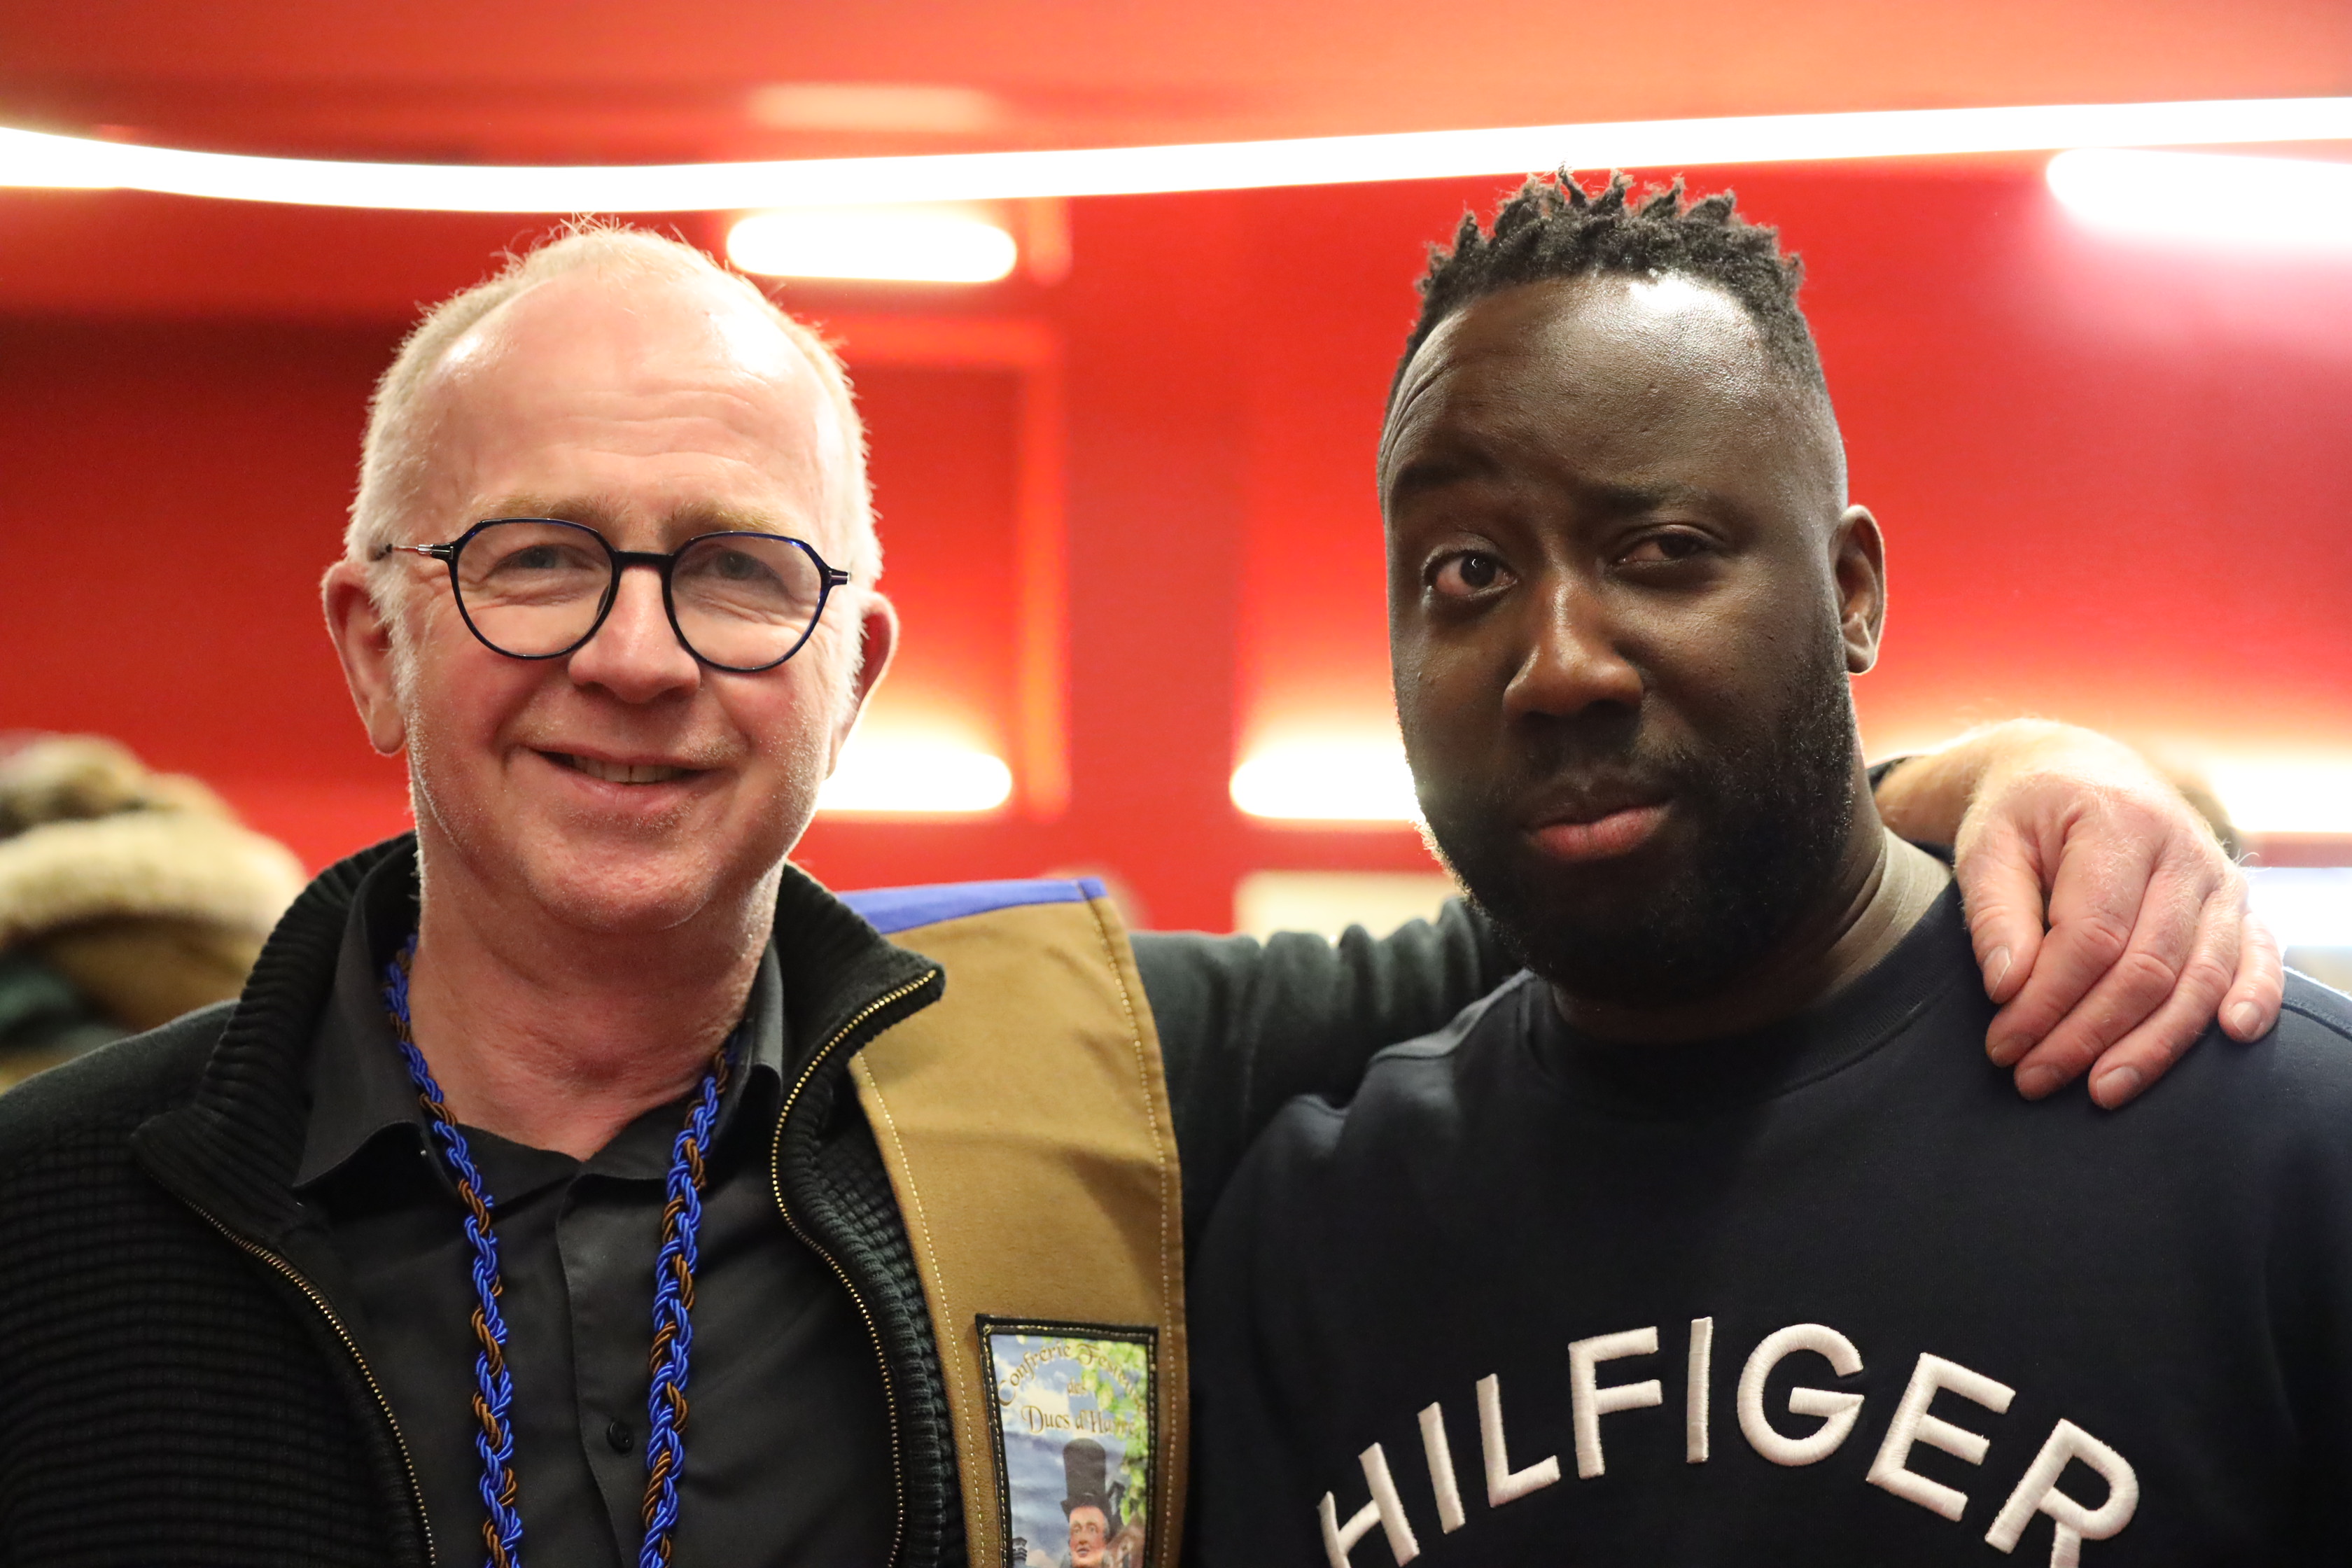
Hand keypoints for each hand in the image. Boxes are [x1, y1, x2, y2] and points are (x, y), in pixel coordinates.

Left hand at [1876, 721, 2282, 1107]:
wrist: (2073, 770)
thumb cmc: (2022, 814)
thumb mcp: (1987, 847)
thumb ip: (1993, 914)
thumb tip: (2009, 988)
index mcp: (2117, 823)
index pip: (2090, 936)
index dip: (2047, 1001)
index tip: (2003, 1044)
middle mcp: (2183, 849)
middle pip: (2147, 966)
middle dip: (2088, 1034)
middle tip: (2033, 1079)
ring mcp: (2219, 878)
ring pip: (2199, 976)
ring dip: (2154, 1043)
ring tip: (2102, 1090)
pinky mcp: (2237, 903)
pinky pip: (2259, 956)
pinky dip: (2254, 998)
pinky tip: (2231, 1037)